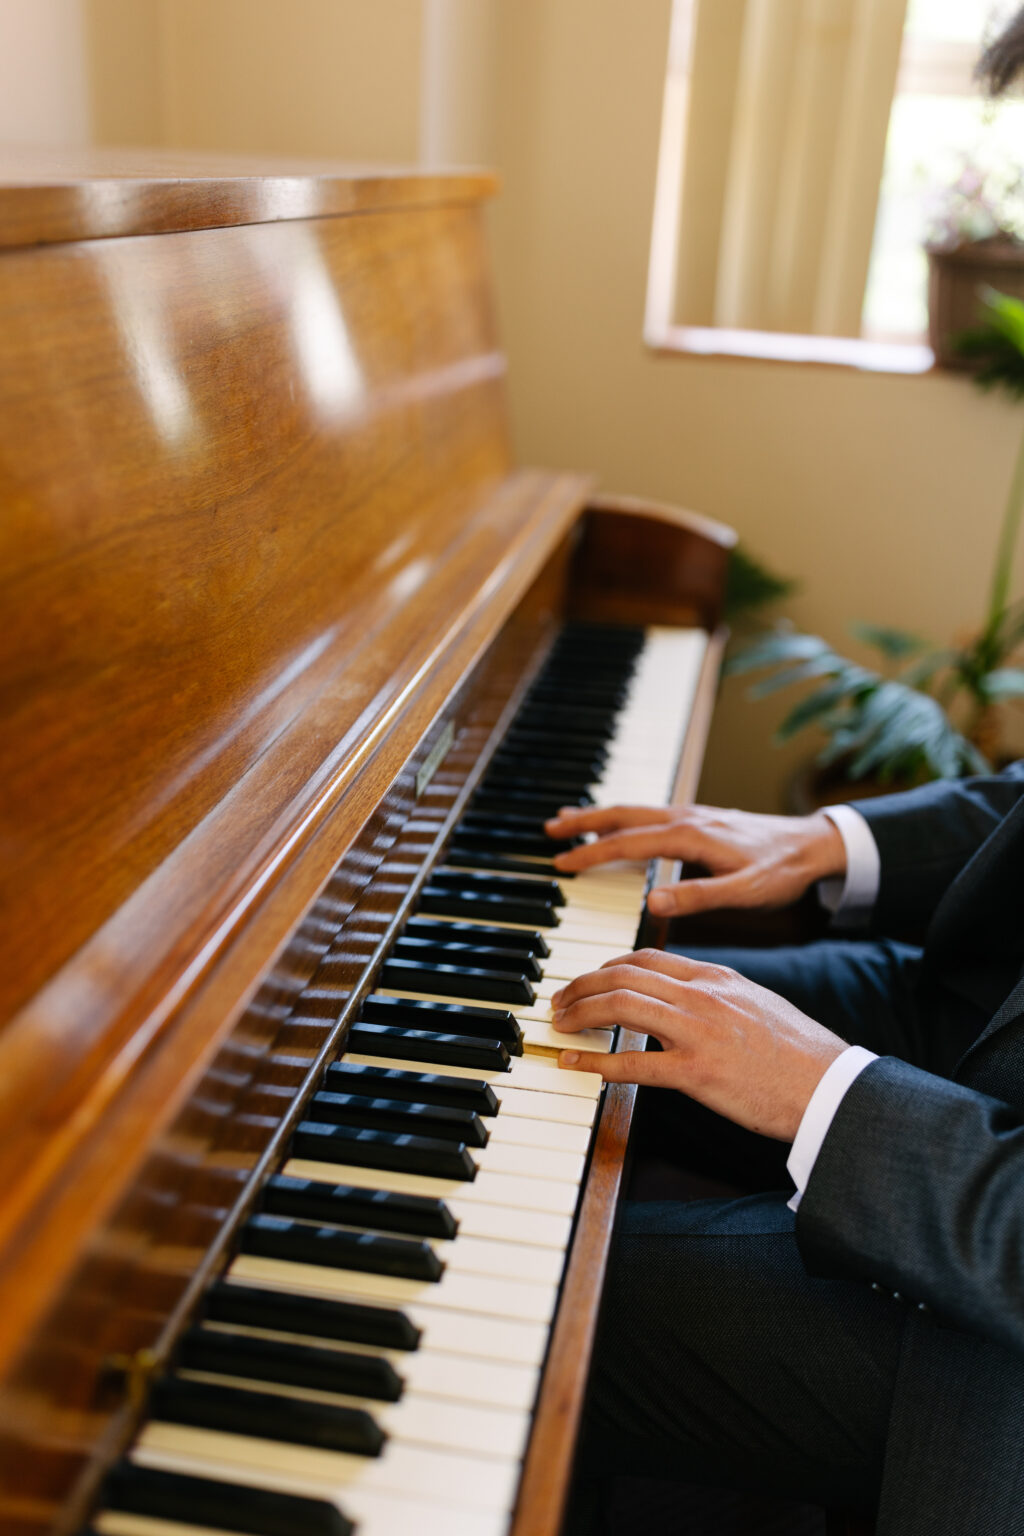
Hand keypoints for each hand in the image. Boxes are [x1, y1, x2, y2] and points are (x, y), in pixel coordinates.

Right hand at [545, 802, 845, 918]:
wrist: (815, 845)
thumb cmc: (782, 871)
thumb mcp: (745, 892)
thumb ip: (699, 896)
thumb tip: (653, 901)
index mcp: (690, 836)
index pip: (628, 843)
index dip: (592, 853)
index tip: (561, 864)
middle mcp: (687, 818)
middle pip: (624, 815)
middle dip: (585, 821)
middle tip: (550, 830)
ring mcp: (693, 815)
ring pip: (636, 810)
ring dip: (601, 815)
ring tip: (570, 820)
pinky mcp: (701, 818)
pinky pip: (652, 813)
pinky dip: (626, 816)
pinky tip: (621, 824)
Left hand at [551, 948, 846, 1140]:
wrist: (830, 1086)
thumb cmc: (799, 1054)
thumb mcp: (756, 1004)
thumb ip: (716, 996)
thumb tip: (681, 999)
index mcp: (715, 977)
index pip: (645, 957)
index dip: (606, 966)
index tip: (587, 980)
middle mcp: (702, 995)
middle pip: (622, 975)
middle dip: (581, 986)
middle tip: (558, 1002)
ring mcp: (697, 1032)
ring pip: (620, 1006)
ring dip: (580, 1014)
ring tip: (559, 1025)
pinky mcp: (696, 1072)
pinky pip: (633, 1062)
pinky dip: (595, 1060)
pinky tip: (575, 1062)